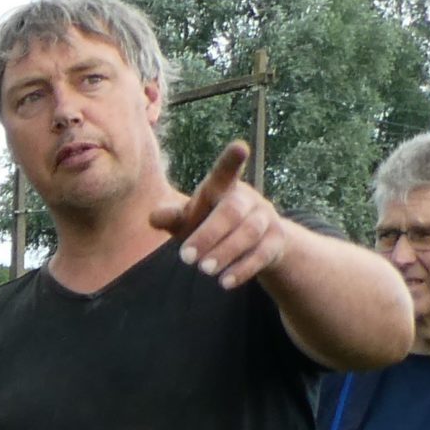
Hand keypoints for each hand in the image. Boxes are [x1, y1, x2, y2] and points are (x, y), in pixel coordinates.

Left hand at [149, 141, 289, 290]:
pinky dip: (243, 269)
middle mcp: (247, 199)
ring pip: (250, 233)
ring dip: (226, 252)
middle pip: (232, 211)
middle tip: (186, 258)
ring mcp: (265, 218)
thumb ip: (172, 217)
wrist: (253, 241)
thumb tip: (154, 217)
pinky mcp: (276, 241)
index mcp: (224, 187)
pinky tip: (225, 282)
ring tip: (204, 271)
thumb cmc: (210, 223)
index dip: (232, 160)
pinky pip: (263, 254)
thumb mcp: (189, 219)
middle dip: (210, 234)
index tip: (240, 147)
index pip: (226, 171)